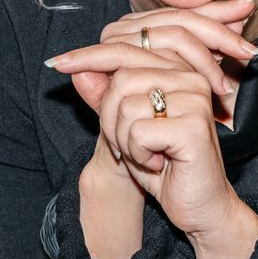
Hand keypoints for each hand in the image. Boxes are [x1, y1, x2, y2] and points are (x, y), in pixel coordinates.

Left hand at [46, 0, 257, 234]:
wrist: (200, 207)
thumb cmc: (164, 166)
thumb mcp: (125, 128)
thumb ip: (104, 97)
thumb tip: (78, 69)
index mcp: (176, 68)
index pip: (124, 51)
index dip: (88, 58)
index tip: (57, 64)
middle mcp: (188, 76)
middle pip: (120, 79)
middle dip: (110, 119)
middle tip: (128, 145)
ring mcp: (194, 97)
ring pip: (126, 106)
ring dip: (125, 140)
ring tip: (147, 155)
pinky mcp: (194, 124)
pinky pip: (138, 131)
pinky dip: (137, 155)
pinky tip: (158, 163)